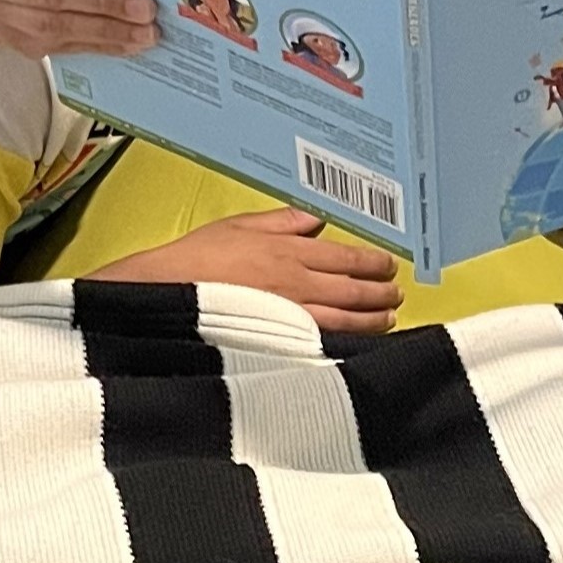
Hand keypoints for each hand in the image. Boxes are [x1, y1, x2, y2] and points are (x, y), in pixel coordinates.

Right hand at [94, 209, 401, 333]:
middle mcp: (297, 285)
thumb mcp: (239, 226)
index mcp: (289, 253)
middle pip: (353, 290)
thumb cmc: (197, 261)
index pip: (346, 257)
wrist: (166, 294)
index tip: (388, 265)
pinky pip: (324, 343)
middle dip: (380, 292)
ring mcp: (291, 318)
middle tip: (396, 293)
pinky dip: (347, 343)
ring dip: (372, 319)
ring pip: (346, 320)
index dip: (372, 262)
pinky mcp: (280, 344)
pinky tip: (357, 344)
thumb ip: (282, 222)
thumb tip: (315, 218)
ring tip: (387, 318)